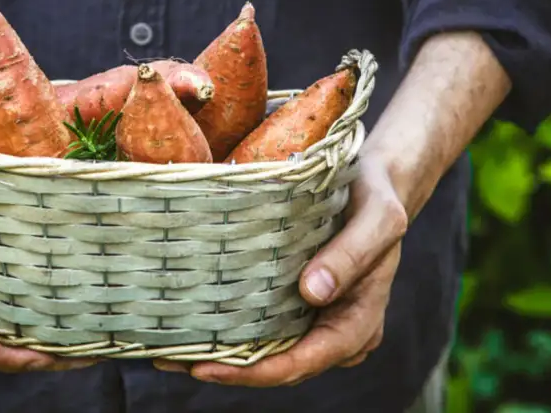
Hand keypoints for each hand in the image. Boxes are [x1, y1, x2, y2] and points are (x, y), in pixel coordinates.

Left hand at [154, 153, 407, 385]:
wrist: (377, 179)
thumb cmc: (378, 195)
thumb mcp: (378, 218)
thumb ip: (352, 254)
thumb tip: (312, 293)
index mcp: (360, 322)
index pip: (304, 361)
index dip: (255, 372)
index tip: (209, 367)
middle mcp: (337, 329)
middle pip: (279, 365)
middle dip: (228, 369)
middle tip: (173, 360)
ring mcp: (318, 317)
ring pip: (269, 349)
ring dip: (224, 353)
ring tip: (171, 349)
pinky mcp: (301, 299)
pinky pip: (267, 323)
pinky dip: (233, 327)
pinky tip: (197, 320)